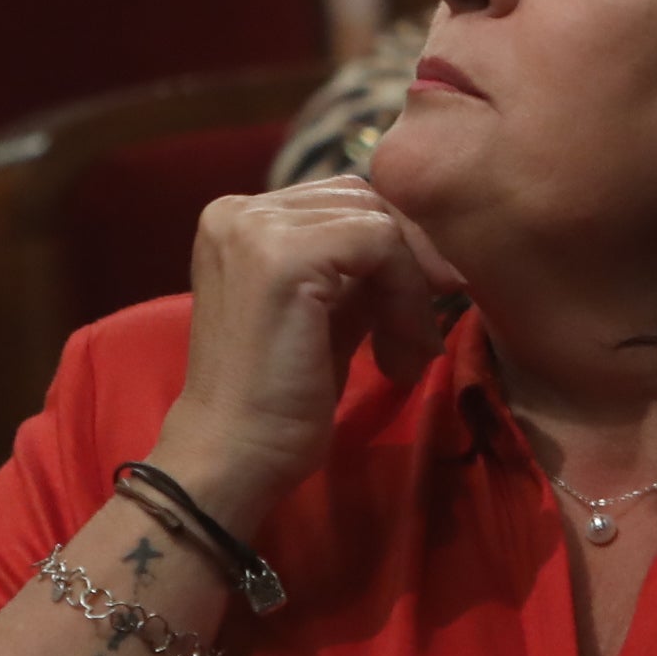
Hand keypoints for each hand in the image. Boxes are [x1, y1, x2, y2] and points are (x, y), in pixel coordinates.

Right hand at [164, 178, 459, 525]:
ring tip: (409, 350)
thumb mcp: (325, 314)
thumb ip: (357, 271)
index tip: (422, 306)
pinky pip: (381, 243)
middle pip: (362, 199)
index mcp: (236, 218)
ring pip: (378, 220)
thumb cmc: (276, 398)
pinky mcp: (284, 256)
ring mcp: (256, 228)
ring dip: (411, 284)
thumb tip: (423, 244)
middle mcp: (237, 210)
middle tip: (422, 331)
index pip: (342, 200)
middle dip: (409, 260)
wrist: (233, 455)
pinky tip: (402, 349)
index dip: (395, 248)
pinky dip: (406, 294)